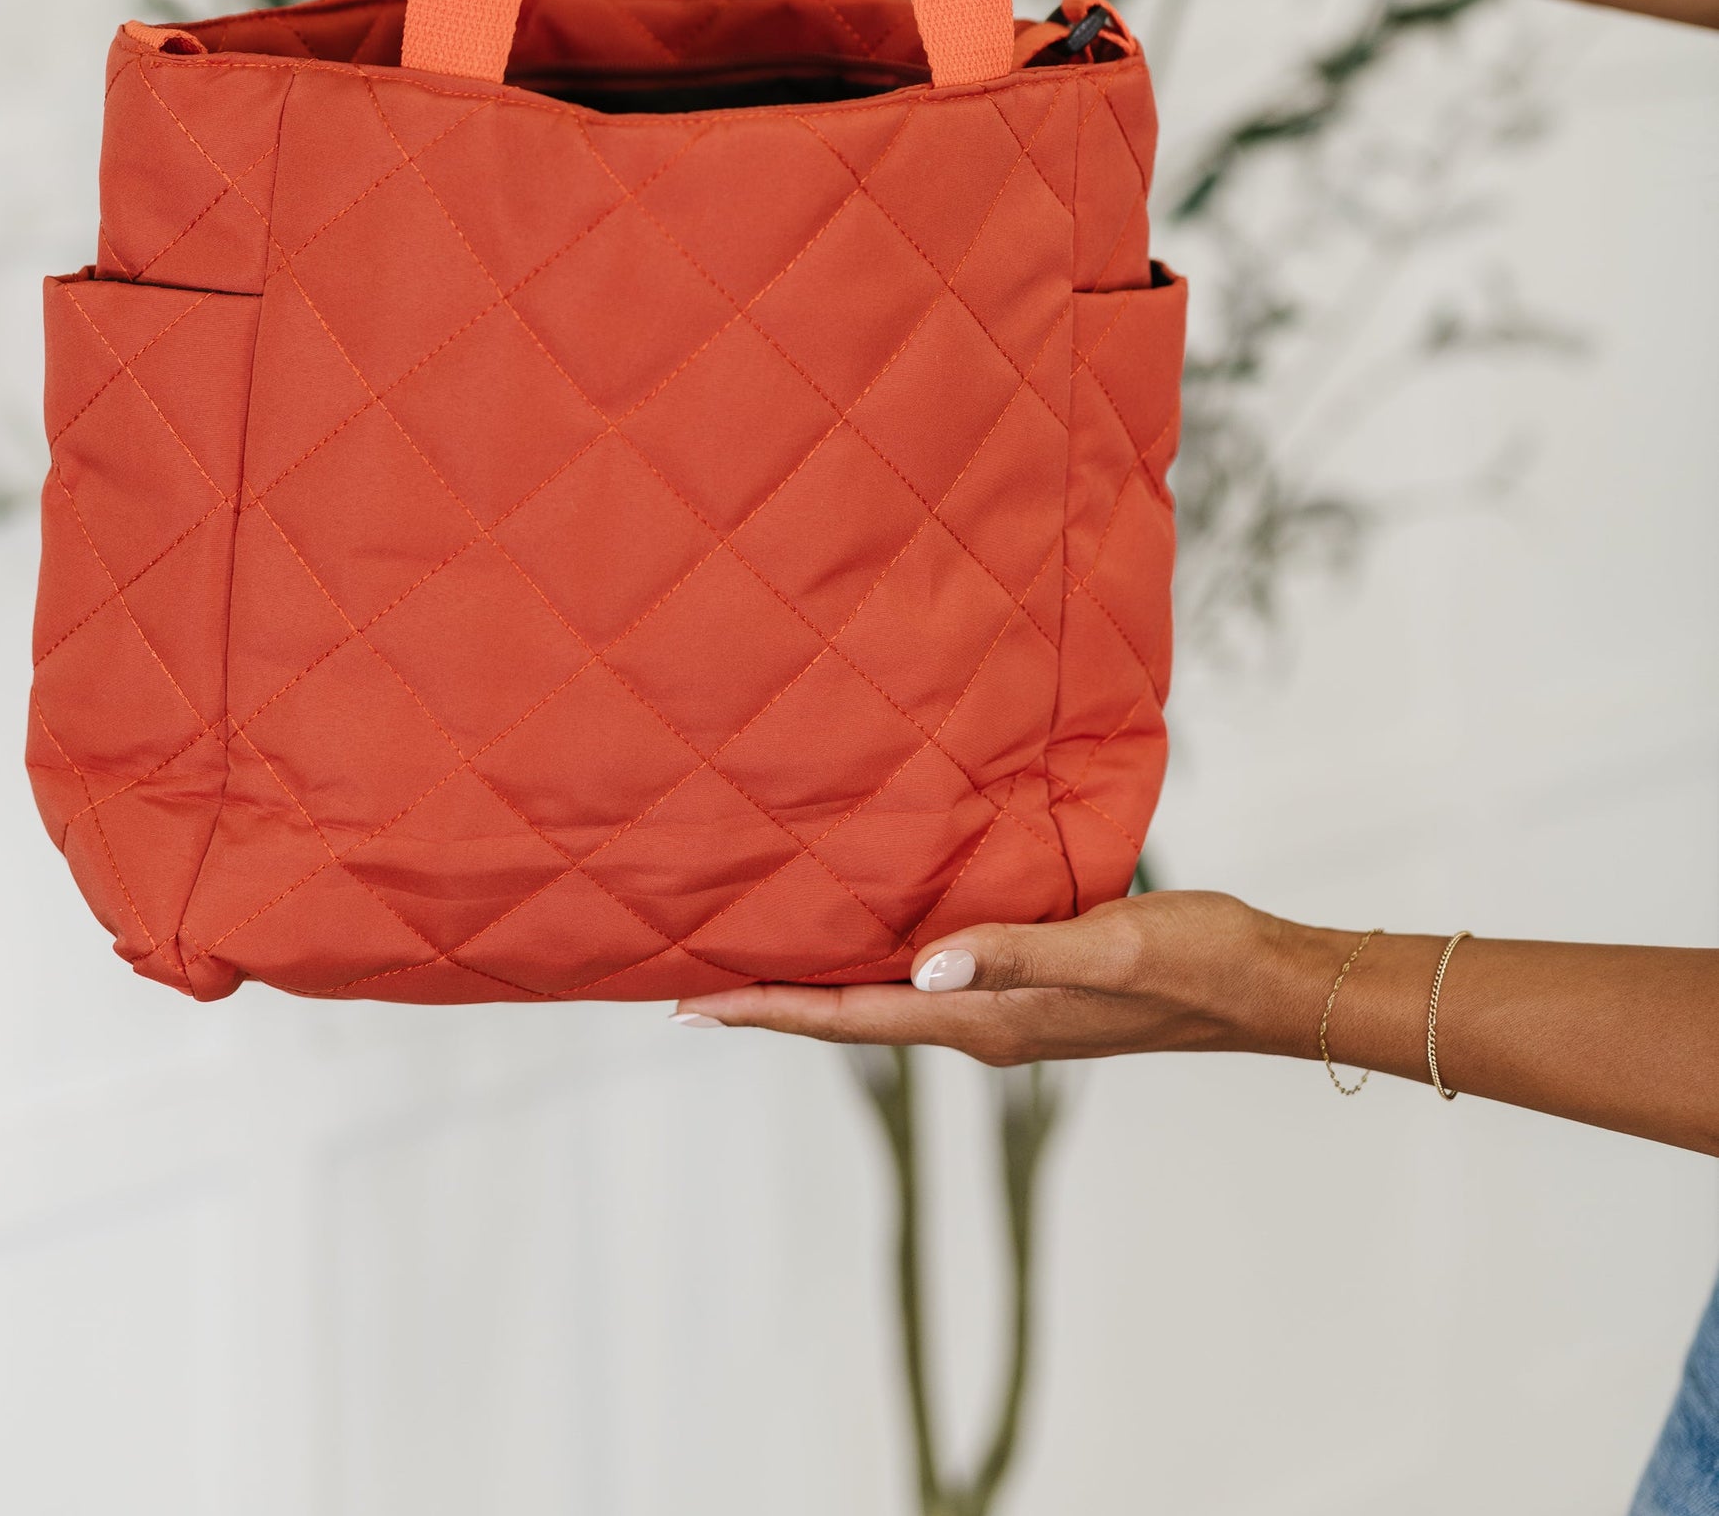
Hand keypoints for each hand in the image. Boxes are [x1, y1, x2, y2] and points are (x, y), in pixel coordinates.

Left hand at [673, 889, 1317, 1066]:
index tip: (688, 1007)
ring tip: (760, 953)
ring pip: (889, 997)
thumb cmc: (1194, 959)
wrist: (1264, 983)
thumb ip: (1015, 953)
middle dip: (773, 1000)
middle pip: (852, 1014)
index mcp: (988, 1022)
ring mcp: (1011, 1010)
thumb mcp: (1106, 947)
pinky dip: (883, 958)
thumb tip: (921, 966)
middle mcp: (986, 1024)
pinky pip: (933, 975)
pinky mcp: (1036, 985)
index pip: (851, 1018)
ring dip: (824, 980)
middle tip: (692, 981)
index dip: (767, 1009)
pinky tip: (876, 928)